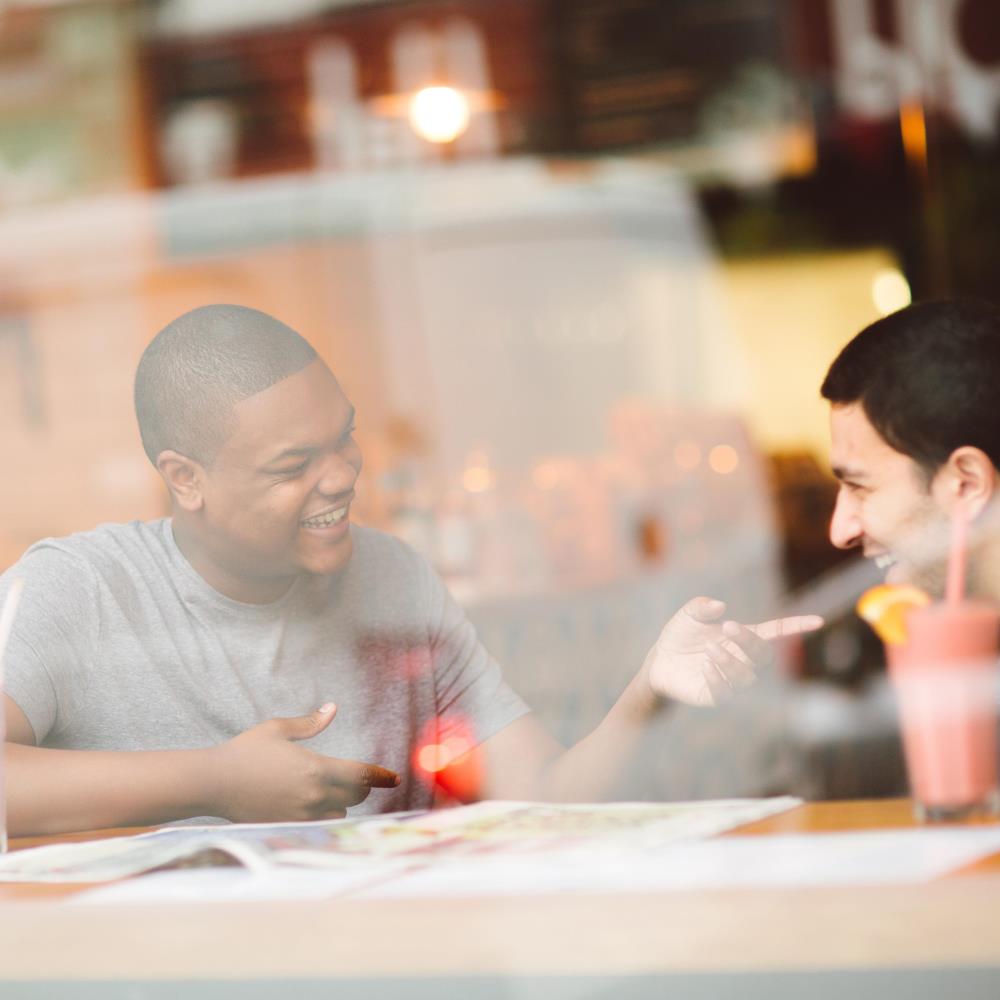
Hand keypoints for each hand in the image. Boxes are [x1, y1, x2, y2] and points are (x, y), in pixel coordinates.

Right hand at [210, 704, 399, 821]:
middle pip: (355, 796)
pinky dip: (323, 815)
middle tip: (358, 778)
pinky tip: (314, 805)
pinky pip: (318, 824)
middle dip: (361, 786)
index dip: (381, 776)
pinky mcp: (288, 827)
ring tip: (329, 789)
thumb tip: (332, 709)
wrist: (214, 783)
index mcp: (315, 768)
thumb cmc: (245, 752)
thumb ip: (309, 723)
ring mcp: (301, 815)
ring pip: (339, 812)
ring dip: (341, 802)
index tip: (394, 778)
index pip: (361, 775)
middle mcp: (314, 796)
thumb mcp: (278, 730)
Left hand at [642, 597, 822, 706]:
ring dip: (730, 661)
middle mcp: (741, 659)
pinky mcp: (714, 695)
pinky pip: (725, 691)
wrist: (658, 662)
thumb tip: (721, 606)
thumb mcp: (688, 615)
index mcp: (741, 638)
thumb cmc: (679, 636)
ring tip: (708, 649)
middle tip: (728, 627)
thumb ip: (702, 607)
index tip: (817, 621)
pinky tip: (704, 666)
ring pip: (746, 676)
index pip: (775, 632)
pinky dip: (718, 678)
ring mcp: (730, 679)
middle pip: (762, 655)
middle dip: (749, 641)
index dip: (796, 626)